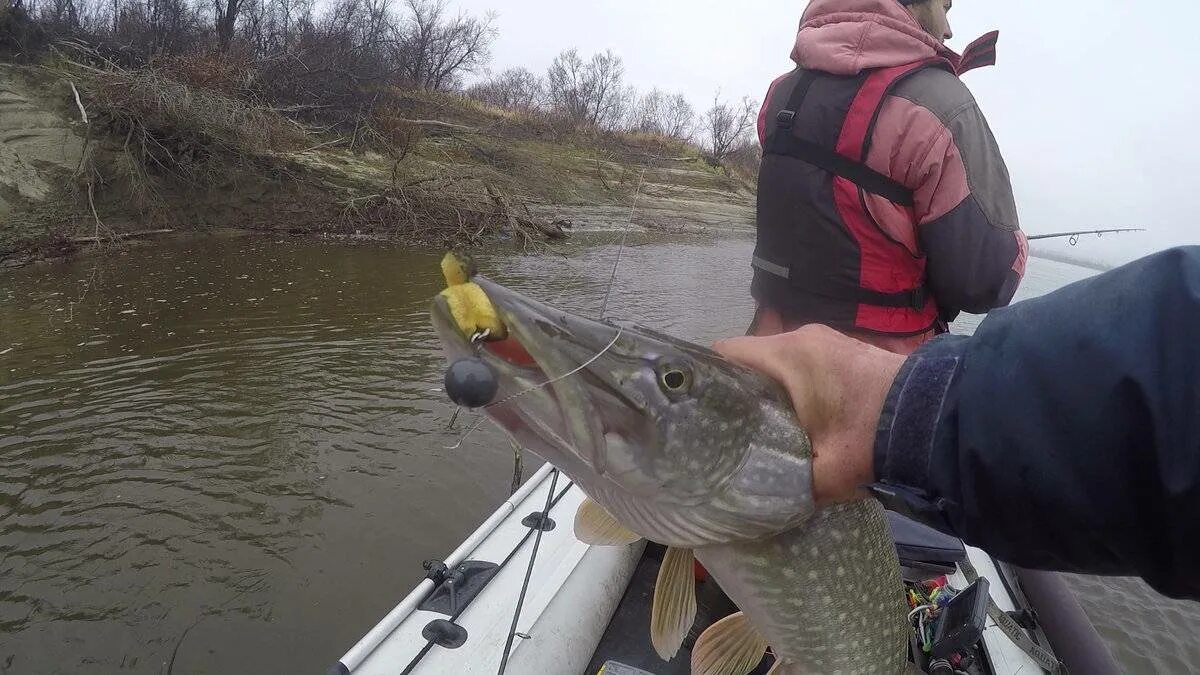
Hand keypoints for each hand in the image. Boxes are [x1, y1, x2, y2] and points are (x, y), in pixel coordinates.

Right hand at [714, 325, 905, 504]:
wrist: (940, 420)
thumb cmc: (873, 439)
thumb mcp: (824, 473)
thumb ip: (785, 484)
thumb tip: (756, 501)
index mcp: (788, 355)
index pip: (725, 353)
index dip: (706, 381)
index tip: (697, 412)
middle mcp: (803, 339)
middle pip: (749, 360)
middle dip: (735, 392)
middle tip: (722, 429)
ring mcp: (827, 342)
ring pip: (777, 363)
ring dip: (765, 392)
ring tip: (754, 428)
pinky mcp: (846, 352)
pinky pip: (802, 365)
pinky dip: (791, 388)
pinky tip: (792, 420)